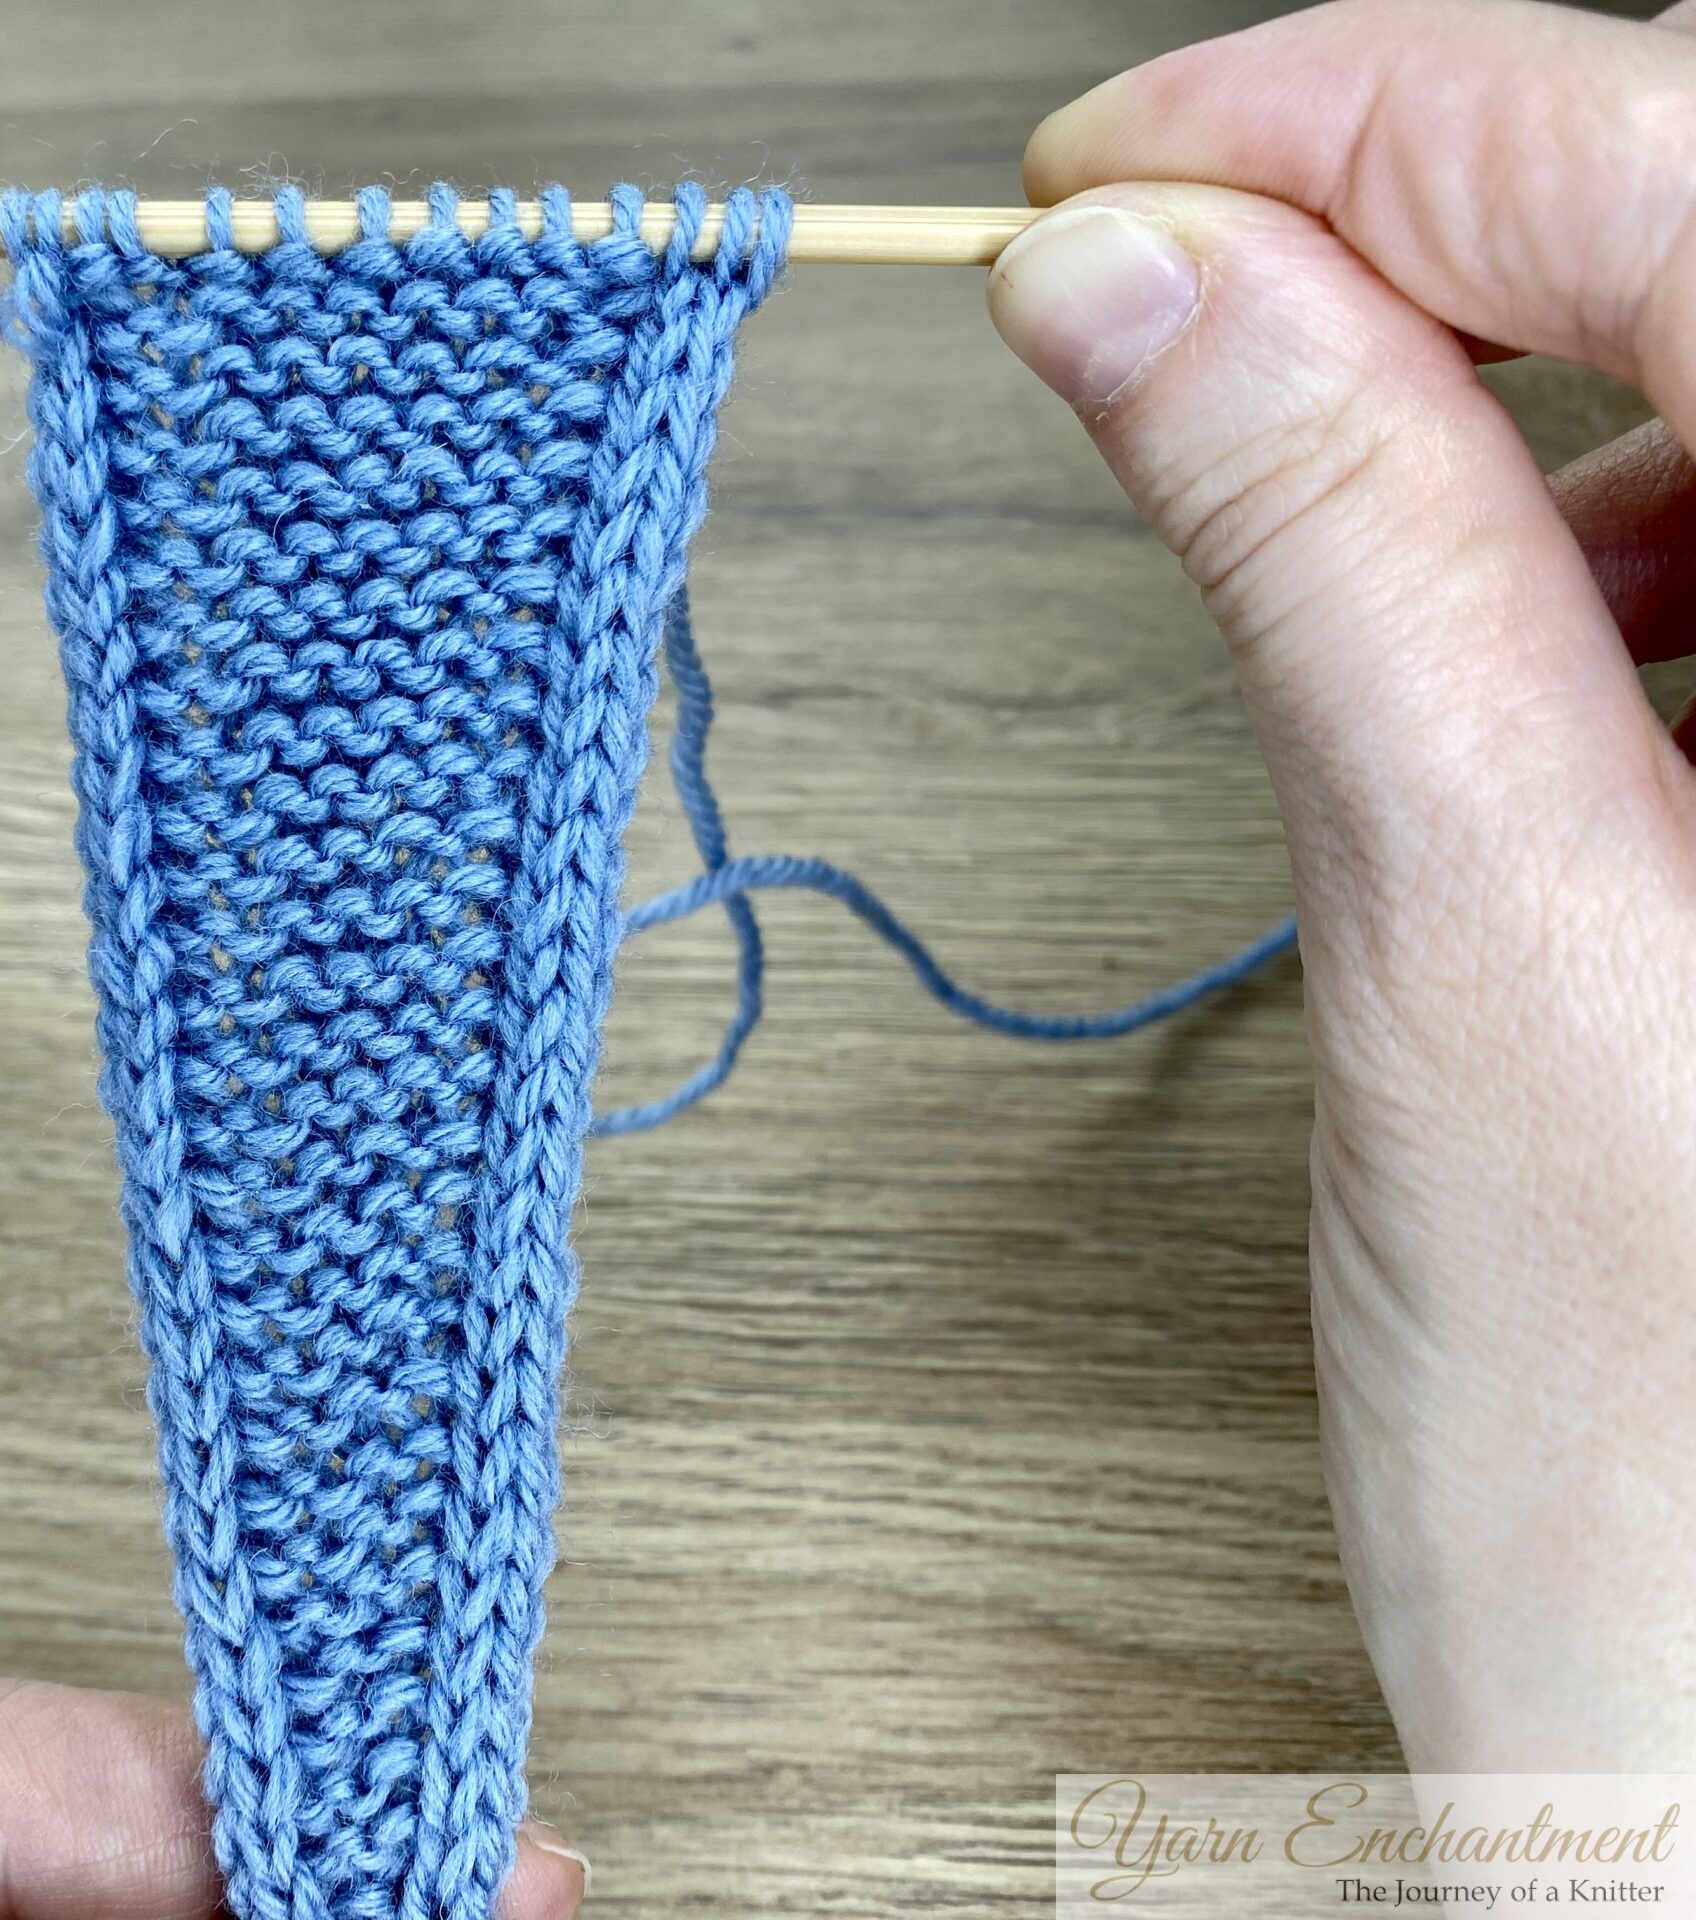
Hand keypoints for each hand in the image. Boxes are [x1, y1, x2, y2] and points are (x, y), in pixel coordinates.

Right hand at [986, 0, 1695, 1766]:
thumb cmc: (1682, 1515)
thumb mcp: (1480, 959)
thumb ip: (1328, 555)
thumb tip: (1142, 286)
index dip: (1375, 118)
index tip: (1111, 170)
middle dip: (1444, 219)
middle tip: (1169, 281)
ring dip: (1542, 370)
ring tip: (1351, 499)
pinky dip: (1638, 508)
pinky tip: (1551, 619)